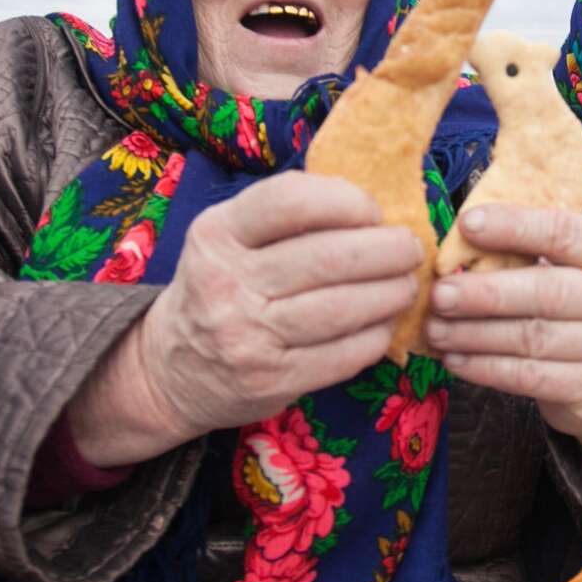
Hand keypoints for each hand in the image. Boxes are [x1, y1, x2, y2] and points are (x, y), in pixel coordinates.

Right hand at [67, 173, 420, 464]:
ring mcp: (247, 337)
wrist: (171, 370)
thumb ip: (285, 216)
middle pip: (329, 258)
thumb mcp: (229, 240)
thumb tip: (374, 203)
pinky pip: (344, 354)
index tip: (374, 211)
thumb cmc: (220, 289)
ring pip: (344, 308)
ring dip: (392, 294)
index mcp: (217, 234)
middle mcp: (226, 283)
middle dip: (388, 250)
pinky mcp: (271, 381)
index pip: (290, 200)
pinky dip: (377, 335)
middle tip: (411, 249)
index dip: (347, 200)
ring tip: (406, 285)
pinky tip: (385, 324)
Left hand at [424, 204, 581, 487]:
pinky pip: (530, 377)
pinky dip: (486, 369)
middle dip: (486, 293)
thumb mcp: (568, 270)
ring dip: (476, 334)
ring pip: (533, 338)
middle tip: (440, 294)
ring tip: (436, 330)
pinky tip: (456, 360)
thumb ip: (526, 254)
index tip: (466, 224)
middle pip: (547, 292)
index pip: (565, 232)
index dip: (514, 226)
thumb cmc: (576, 308)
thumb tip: (456, 244)